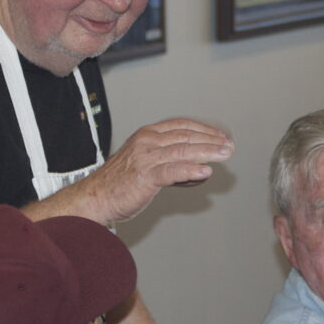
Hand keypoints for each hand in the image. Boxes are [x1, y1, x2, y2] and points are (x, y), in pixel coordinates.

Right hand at [46, 118, 232, 225]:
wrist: (95, 198)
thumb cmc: (118, 184)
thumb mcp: (144, 163)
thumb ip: (169, 162)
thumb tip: (197, 167)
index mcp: (146, 135)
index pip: (181, 126)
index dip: (204, 129)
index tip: (220, 135)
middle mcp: (147, 141)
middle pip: (186, 136)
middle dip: (211, 140)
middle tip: (229, 146)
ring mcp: (146, 157)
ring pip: (183, 150)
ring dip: (208, 152)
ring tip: (224, 155)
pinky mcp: (145, 175)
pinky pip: (173, 170)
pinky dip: (191, 170)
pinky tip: (205, 171)